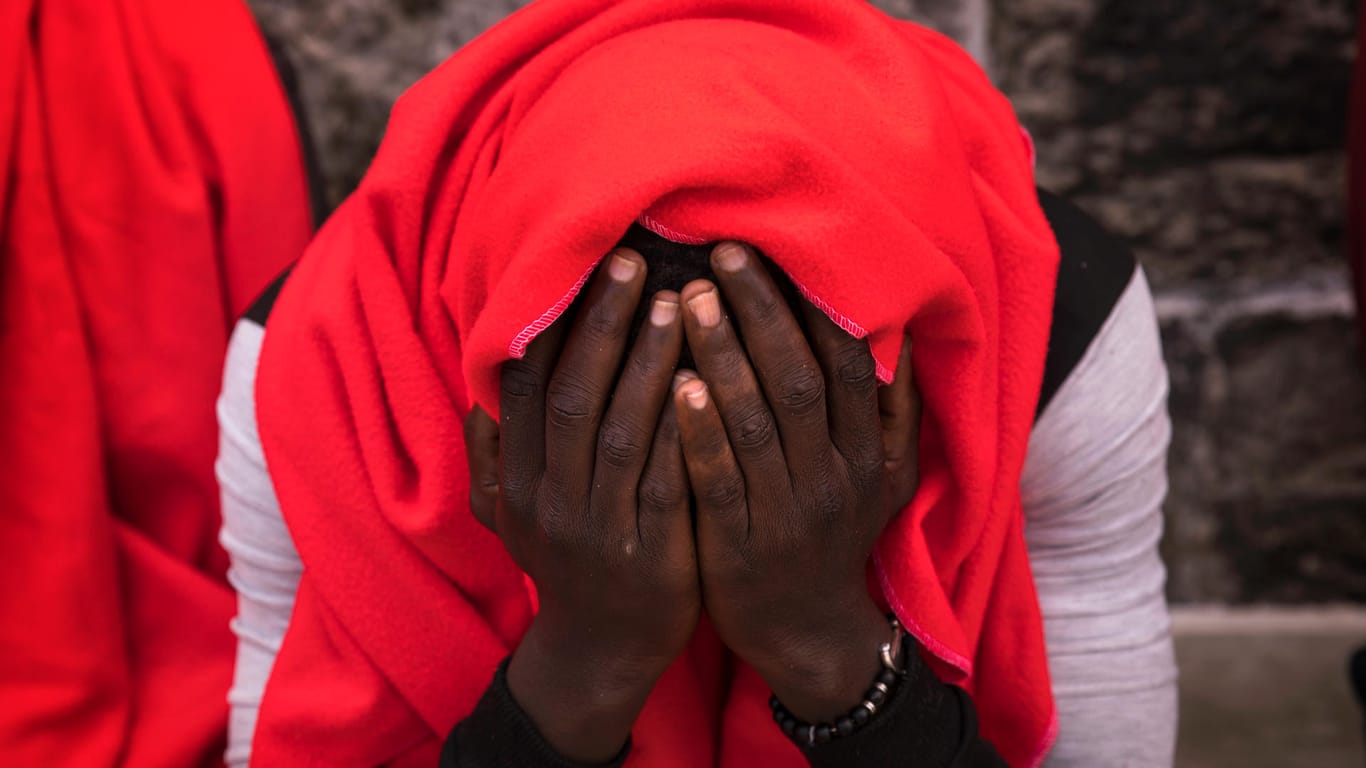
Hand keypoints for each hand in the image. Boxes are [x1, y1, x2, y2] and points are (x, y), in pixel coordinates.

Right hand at [463, 249, 696, 760]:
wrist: (599, 656)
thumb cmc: (567, 564)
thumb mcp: (513, 516)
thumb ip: (495, 456)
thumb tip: (479, 395)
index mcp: (518, 480)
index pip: (526, 389)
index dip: (552, 325)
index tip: (579, 267)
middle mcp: (549, 500)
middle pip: (573, 398)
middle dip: (604, 326)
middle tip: (635, 261)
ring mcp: (598, 530)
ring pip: (620, 433)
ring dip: (649, 364)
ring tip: (682, 304)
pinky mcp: (650, 556)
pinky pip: (666, 484)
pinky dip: (682, 432)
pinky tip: (708, 383)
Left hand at [673, 242, 920, 721]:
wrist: (809, 634)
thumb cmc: (837, 535)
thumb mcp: (887, 477)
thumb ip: (895, 407)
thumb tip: (902, 330)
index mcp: (869, 452)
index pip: (847, 362)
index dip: (814, 304)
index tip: (776, 249)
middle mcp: (835, 478)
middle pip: (800, 381)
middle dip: (761, 312)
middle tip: (720, 253)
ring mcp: (789, 514)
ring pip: (759, 424)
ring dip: (724, 357)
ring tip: (687, 298)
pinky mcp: (741, 547)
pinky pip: (722, 481)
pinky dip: (701, 433)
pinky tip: (675, 385)